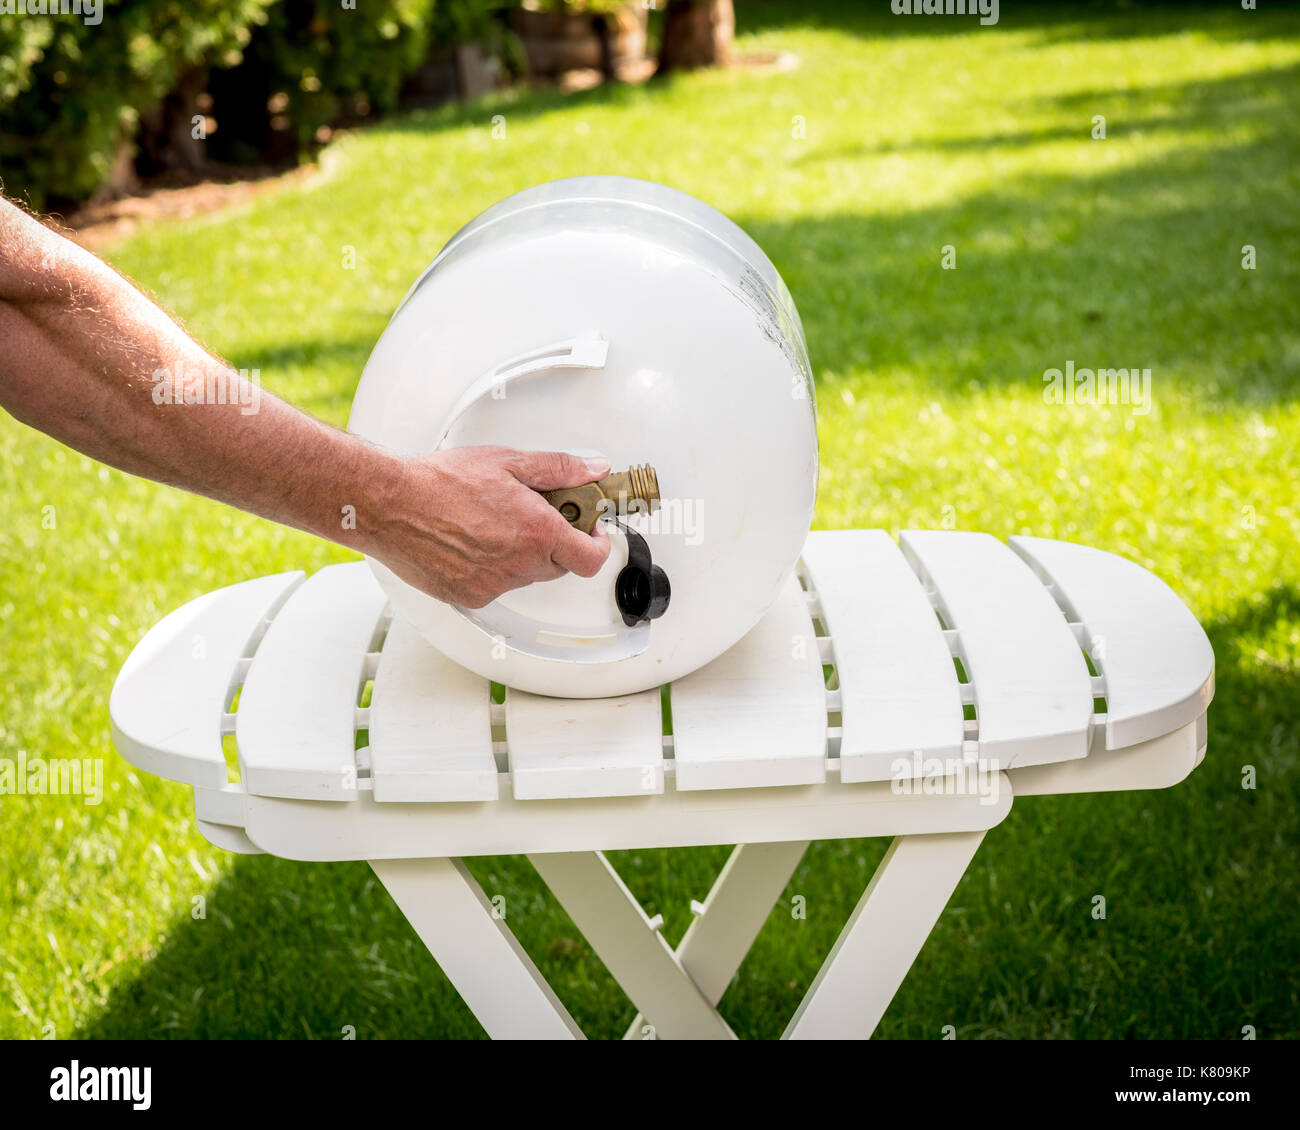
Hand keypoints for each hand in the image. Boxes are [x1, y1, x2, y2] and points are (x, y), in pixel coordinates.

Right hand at [364, 445, 611, 607]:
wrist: (389, 505)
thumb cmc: (440, 482)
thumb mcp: (509, 462)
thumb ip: (559, 468)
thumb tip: (593, 470)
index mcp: (537, 533)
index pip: (591, 558)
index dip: (598, 544)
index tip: (590, 528)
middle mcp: (519, 566)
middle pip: (559, 566)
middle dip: (556, 542)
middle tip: (534, 514)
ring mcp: (493, 585)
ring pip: (525, 575)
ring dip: (521, 554)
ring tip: (492, 522)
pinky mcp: (469, 597)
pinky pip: (495, 585)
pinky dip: (492, 567)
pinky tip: (470, 541)